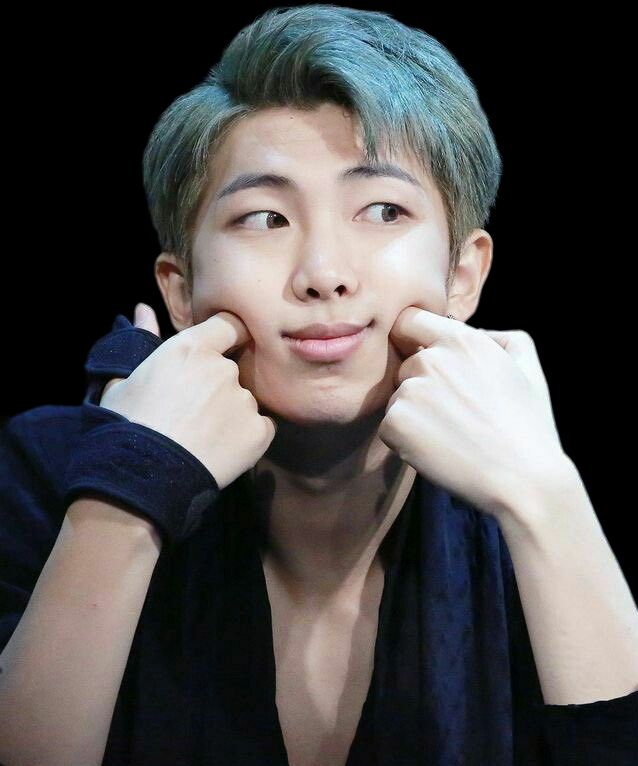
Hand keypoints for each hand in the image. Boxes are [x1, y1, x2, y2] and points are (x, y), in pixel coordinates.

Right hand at [99, 303, 276, 489]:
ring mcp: (244, 401)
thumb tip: (143, 309)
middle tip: (195, 412)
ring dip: (232, 413)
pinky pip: (261, 427)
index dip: (227, 336)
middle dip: (220, 385)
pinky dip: (248, 436)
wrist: (142, 478)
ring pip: (245, 401)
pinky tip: (222, 449)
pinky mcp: (259, 432)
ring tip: (204, 436)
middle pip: (233, 369)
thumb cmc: (125, 427)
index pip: (229, 325)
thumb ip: (143, 339)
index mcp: (190, 348)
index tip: (222, 349)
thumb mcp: (123, 379)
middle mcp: (223, 369)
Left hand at [378, 306, 567, 520]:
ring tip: (450, 435)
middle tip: (454, 414)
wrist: (523, 480)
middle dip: (422, 384)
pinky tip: (437, 450)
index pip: (410, 320)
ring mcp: (410, 391)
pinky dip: (405, 439)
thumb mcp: (528, 367)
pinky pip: (389, 426)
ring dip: (414, 413)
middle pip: (406, 365)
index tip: (421, 354)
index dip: (412, 337)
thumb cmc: (528, 427)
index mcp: (461, 341)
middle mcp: (430, 360)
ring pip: (397, 397)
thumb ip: (500, 338)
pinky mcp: (395, 423)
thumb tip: (476, 334)